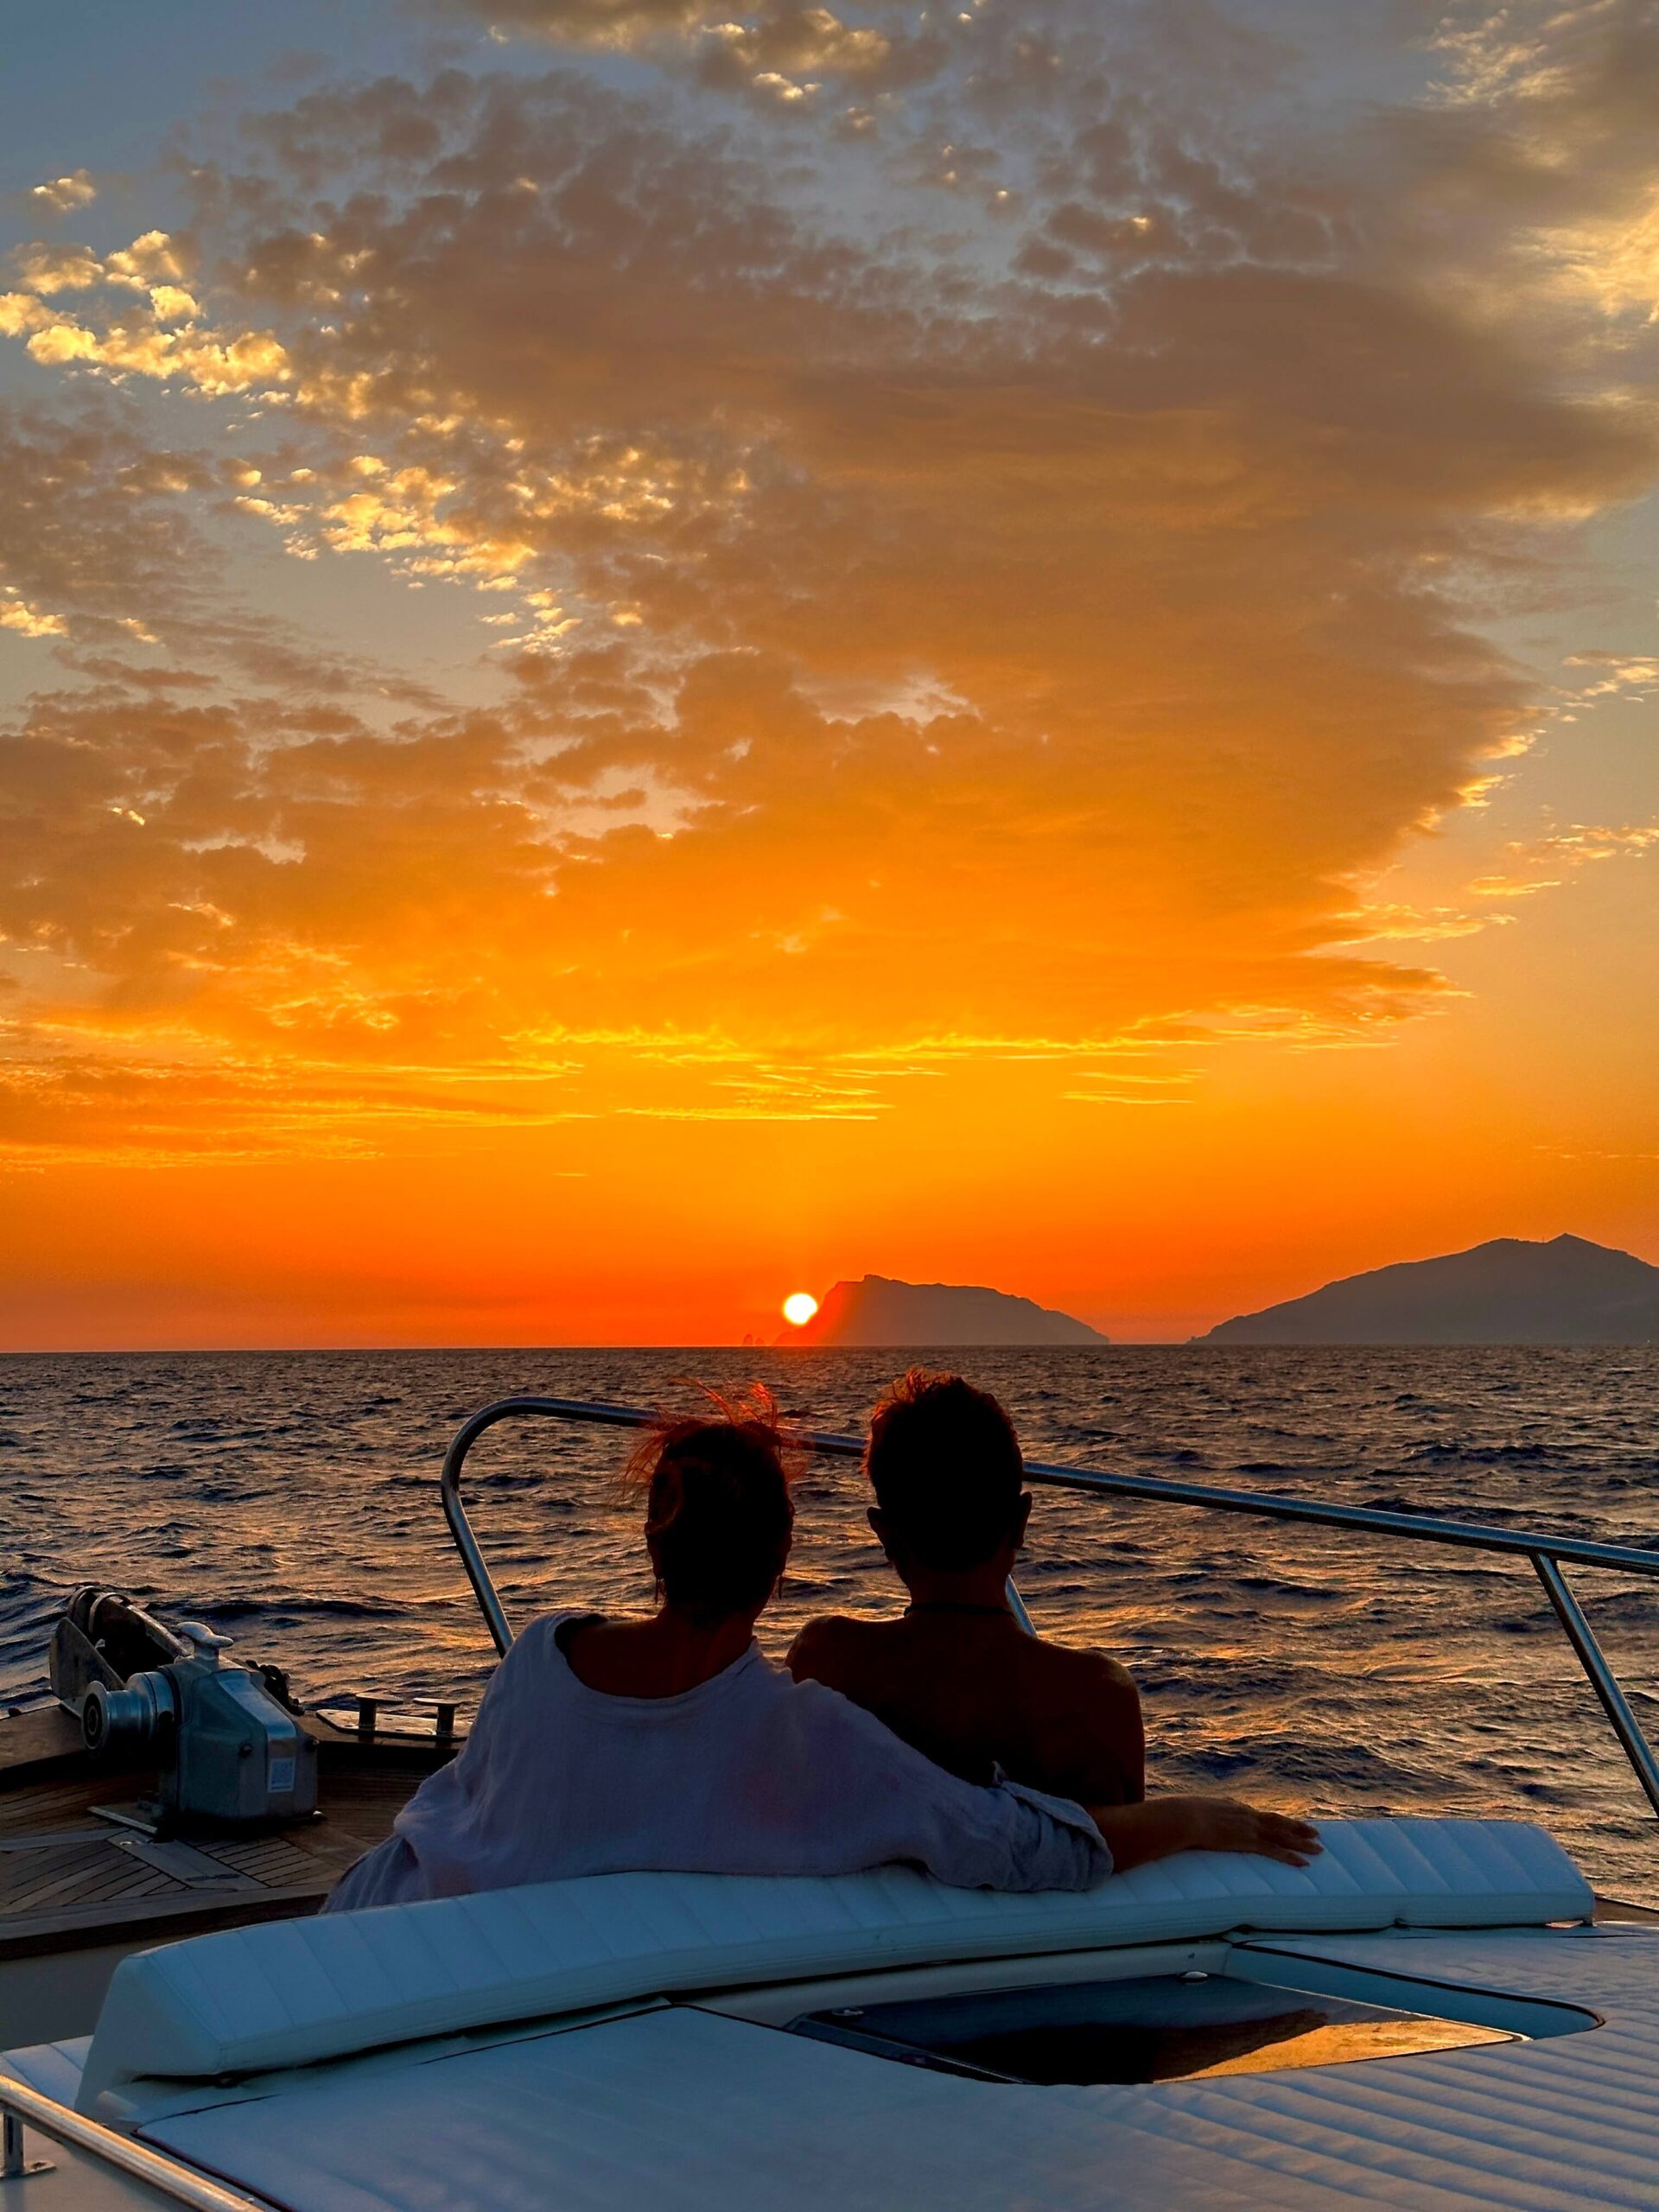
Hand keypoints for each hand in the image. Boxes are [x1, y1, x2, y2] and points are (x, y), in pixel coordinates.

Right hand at [1191, 1797, 1320, 1865]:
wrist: (1183, 1816)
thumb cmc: (1181, 1815)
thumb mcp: (1194, 1813)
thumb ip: (1201, 1817)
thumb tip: (1193, 1822)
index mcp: (1235, 1808)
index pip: (1262, 1815)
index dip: (1278, 1820)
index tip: (1290, 1824)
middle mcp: (1246, 1815)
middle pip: (1278, 1822)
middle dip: (1298, 1828)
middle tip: (1315, 1833)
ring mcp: (1248, 1828)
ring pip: (1282, 1836)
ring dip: (1301, 1843)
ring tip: (1318, 1849)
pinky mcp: (1247, 1841)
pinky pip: (1274, 1851)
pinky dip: (1290, 1857)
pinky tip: (1303, 1863)